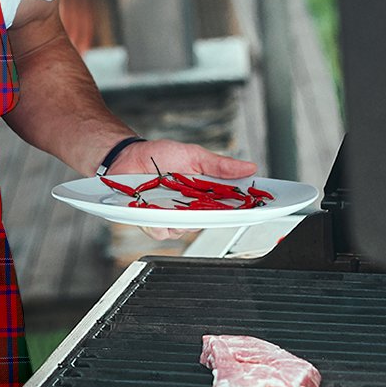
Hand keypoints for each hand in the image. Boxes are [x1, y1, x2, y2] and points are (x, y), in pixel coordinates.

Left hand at [108, 139, 257, 241]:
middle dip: (211, 215)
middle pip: (209, 222)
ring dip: (181, 217)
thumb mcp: (194, 155)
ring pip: (185, 230)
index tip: (258, 207)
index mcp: (205, 194)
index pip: (230, 207)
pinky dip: (159, 221)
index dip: (244, 210)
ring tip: (172, 198)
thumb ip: (220, 165)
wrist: (128, 156)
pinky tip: (154, 208)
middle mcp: (190, 209)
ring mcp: (171, 217)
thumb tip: (249, 167)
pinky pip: (161, 231)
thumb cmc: (160, 155)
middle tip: (206, 201)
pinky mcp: (152, 222)